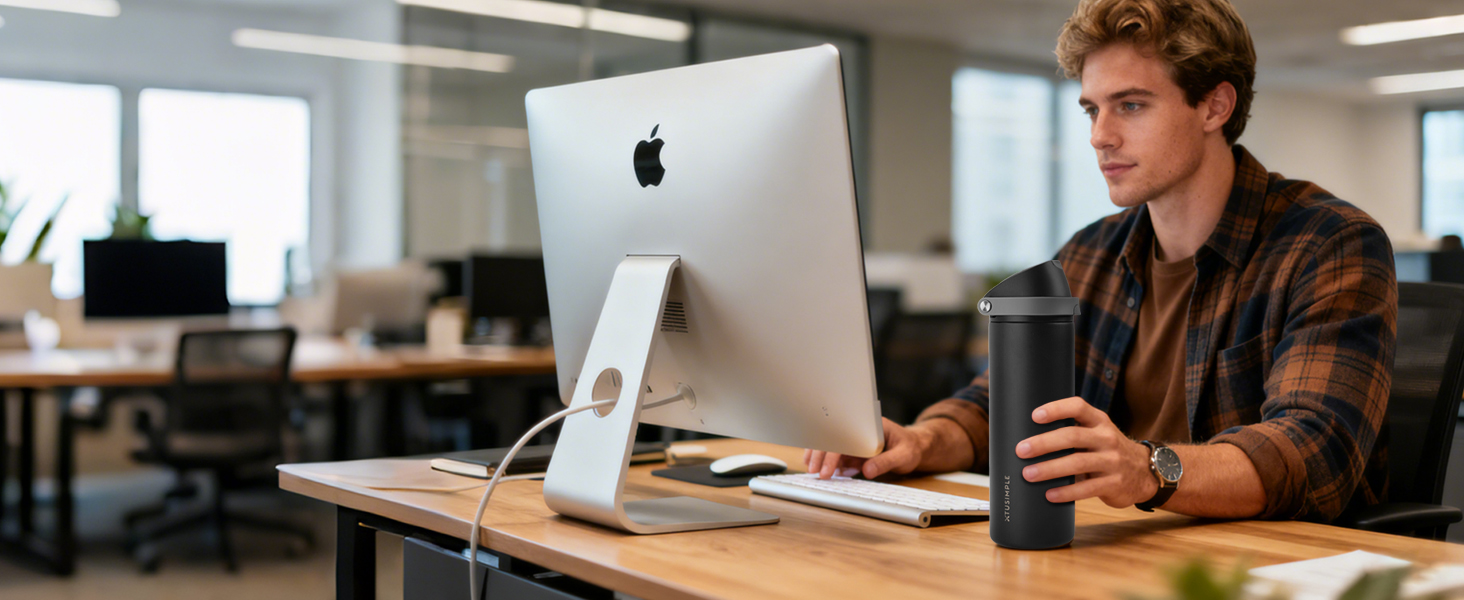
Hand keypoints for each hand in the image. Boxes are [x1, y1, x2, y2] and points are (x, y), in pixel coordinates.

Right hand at [803, 418, 928, 479]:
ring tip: (811, 470)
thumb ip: (886, 462)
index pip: (845, 436)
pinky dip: (828, 463)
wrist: (915, 448)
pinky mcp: (856, 451)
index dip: (832, 451)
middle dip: (820, 455)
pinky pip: (839, 456)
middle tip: (814, 472)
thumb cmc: (910, 448)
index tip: (826, 467)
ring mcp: (856, 441)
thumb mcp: (903, 455)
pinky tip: (822, 470)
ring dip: (820, 457)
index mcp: (869, 425)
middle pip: (834, 440)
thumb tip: (867, 471)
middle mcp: (859, 431)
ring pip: (832, 447)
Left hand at [1018, 396, 1156, 507]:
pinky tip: (1049, 495)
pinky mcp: (1113, 483)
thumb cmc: (1107, 450)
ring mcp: (1112, 461)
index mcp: (1099, 421)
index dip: (1056, 409)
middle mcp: (1106, 437)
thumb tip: (1030, 438)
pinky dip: (1066, 492)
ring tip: (1028, 474)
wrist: (1144, 472)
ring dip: (1049, 469)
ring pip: (1077, 463)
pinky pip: (1087, 488)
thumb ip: (1073, 431)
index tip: (1035, 416)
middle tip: (1021, 450)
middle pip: (1072, 436)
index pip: (1077, 407)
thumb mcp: (1097, 433)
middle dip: (1044, 443)